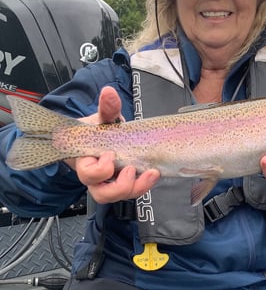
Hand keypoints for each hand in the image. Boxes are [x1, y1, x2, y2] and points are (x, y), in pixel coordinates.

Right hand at [72, 86, 159, 203]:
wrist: (107, 135)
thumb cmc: (101, 129)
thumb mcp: (104, 117)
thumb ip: (107, 107)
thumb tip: (109, 92)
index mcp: (86, 161)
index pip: (87, 174)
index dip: (99, 170)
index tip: (110, 155)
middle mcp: (96, 178)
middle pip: (102, 194)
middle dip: (119, 186)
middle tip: (130, 169)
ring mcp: (111, 183)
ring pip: (119, 197)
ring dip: (136, 188)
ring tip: (150, 173)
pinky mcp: (126, 184)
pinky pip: (133, 191)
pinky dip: (144, 184)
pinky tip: (153, 172)